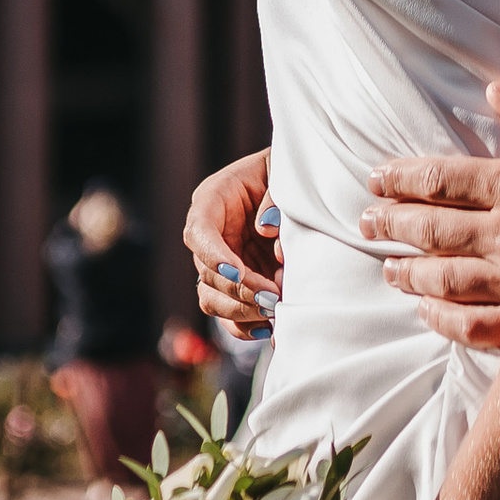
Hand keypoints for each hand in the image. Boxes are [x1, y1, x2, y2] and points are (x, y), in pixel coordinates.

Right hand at [185, 151, 279, 334]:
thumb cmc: (289, 171)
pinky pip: (229, 315)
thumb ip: (275, 197)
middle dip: (239, 291)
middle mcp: (210, 234)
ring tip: (276, 309)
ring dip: (243, 311)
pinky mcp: (235, 284)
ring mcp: (220, 262)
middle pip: (207, 273)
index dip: (213, 256)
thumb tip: (265, 230)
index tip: (239, 273)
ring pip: (212, 300)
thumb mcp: (283, 171)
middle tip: (273, 298)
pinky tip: (271, 328)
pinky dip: (247, 326)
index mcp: (213, 199)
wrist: (301, 185)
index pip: (199, 232)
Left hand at [357, 81, 499, 351]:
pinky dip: (442, 322)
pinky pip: (473, 328)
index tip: (376, 180)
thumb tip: (494, 95)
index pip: (440, 181)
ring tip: (389, 270)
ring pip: (445, 282)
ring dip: (409, 274)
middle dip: (393, 225)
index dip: (401, 180)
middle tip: (367, 222)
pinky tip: (428, 314)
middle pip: (431, 230)